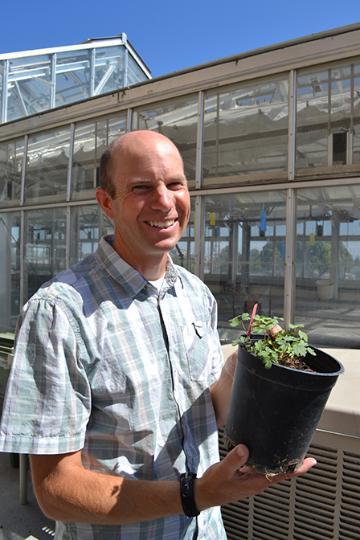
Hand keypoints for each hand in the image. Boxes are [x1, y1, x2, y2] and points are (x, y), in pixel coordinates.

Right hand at [195, 444, 315, 509]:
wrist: (204, 493)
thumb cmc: (214, 485)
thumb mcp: (223, 471)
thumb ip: (234, 460)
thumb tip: (245, 448)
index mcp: (256, 483)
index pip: (282, 475)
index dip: (297, 468)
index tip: (310, 462)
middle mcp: (257, 482)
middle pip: (281, 472)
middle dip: (293, 462)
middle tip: (304, 449)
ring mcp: (252, 479)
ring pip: (271, 469)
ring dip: (280, 461)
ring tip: (288, 448)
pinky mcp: (247, 475)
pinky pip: (261, 467)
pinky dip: (267, 459)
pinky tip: (264, 450)